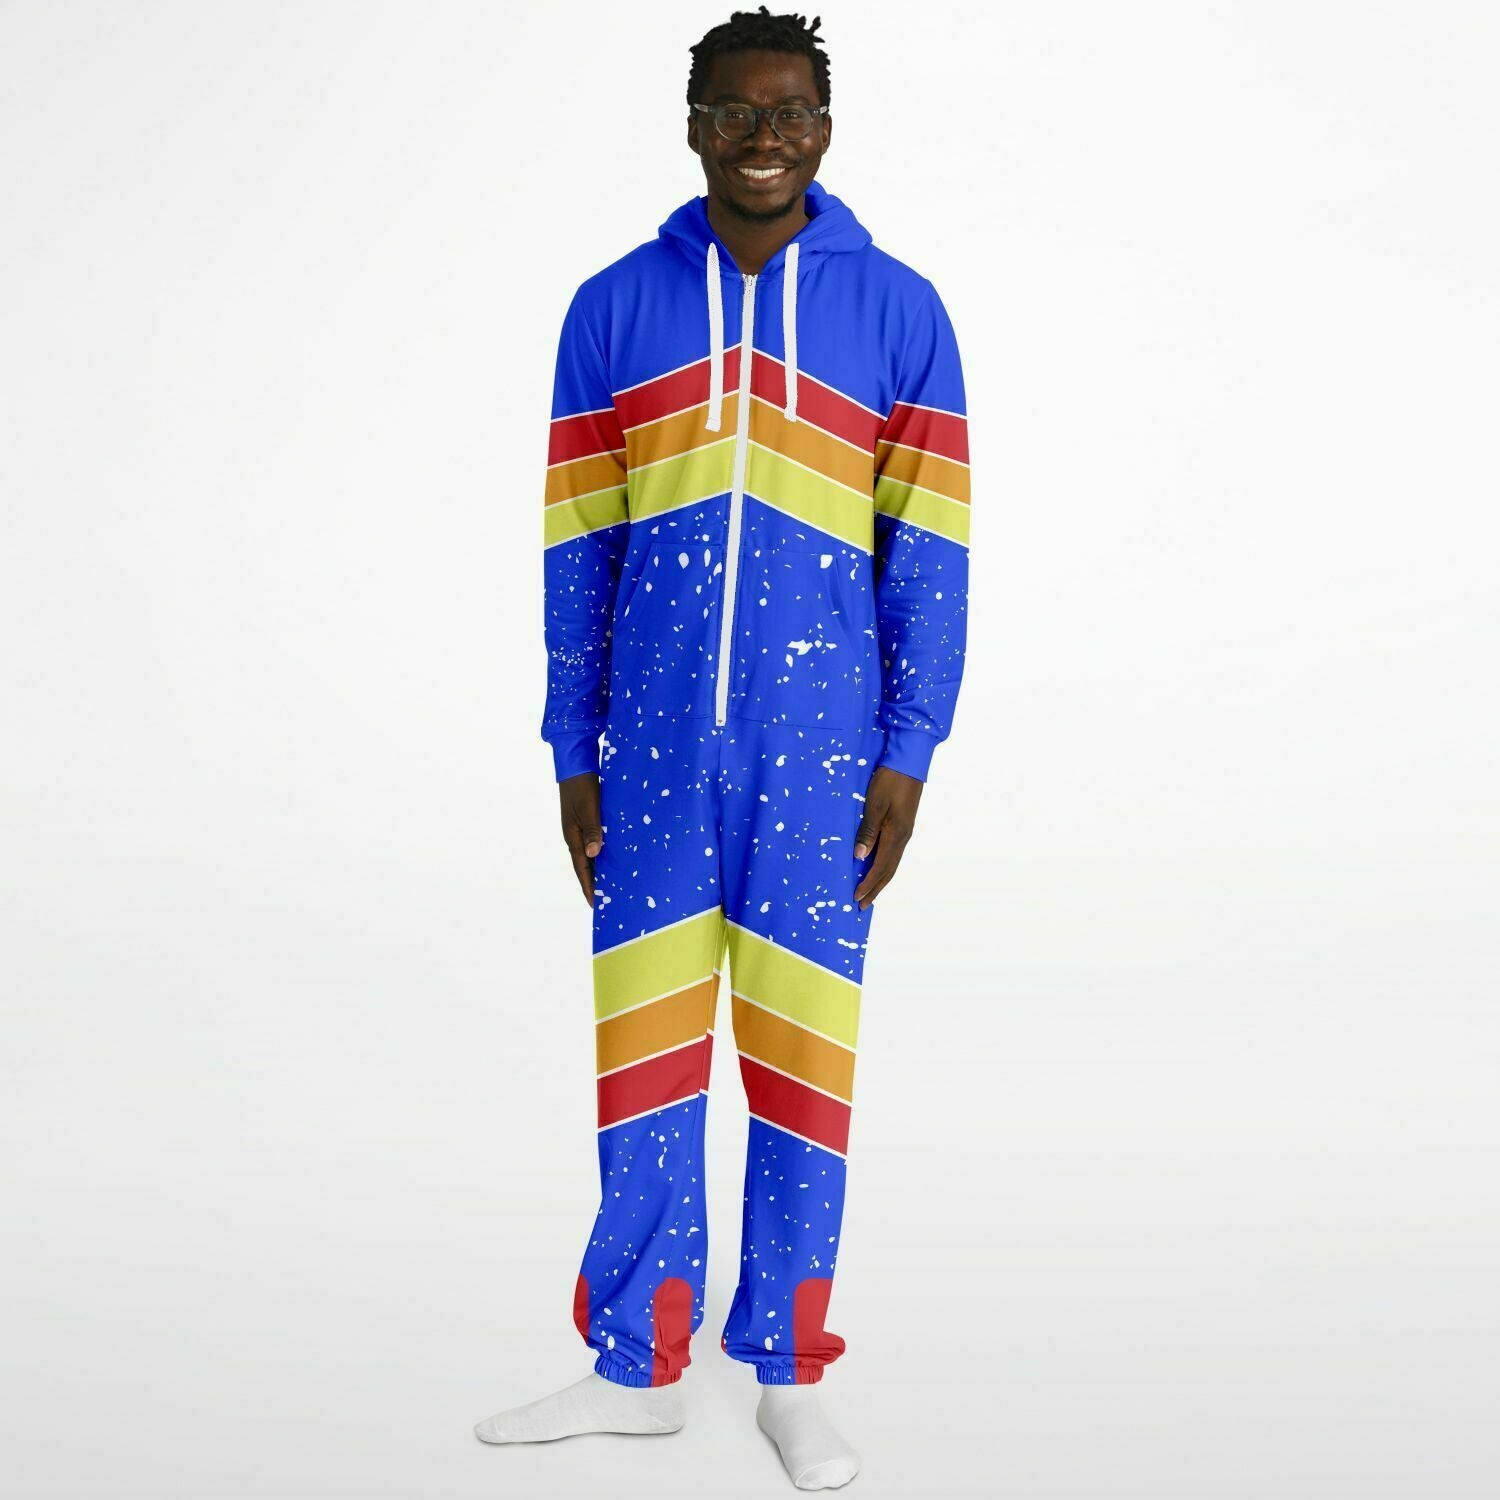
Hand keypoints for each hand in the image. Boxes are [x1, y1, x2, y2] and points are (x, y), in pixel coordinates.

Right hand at [559, 772, 604, 907]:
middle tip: (606, 899)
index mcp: (573, 837)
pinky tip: (613, 856)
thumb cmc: (583, 787)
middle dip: (594, 882)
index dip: (588, 886)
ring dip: (600, 868)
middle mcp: (575, 836)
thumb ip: (593, 831)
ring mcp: (580, 828)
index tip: (595, 904)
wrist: (576, 766)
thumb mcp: (589, 809)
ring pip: (591, 854)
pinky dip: (603, 853)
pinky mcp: (587, 820)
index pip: (581, 868)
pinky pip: (596, 842)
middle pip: (586, 865)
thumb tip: (593, 855)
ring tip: (612, 883)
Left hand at [852, 765, 922, 908]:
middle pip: (888, 871)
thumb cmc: (890, 781)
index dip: (868, 884)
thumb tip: (859, 857)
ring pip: (892, 863)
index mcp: (896, 835)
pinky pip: (893, 853)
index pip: (880, 868)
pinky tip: (877, 866)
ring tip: (869, 892)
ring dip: (880, 880)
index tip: (856, 897)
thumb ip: (867, 831)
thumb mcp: (875, 805)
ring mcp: (904, 832)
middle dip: (875, 889)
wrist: (909, 763)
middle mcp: (902, 838)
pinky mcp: (903, 825)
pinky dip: (884, 865)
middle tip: (862, 904)